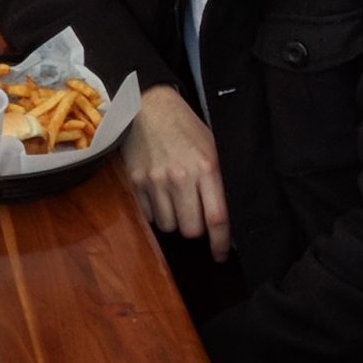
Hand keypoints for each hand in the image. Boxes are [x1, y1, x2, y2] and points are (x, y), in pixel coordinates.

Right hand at [122, 85, 230, 260]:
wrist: (148, 107)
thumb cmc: (186, 128)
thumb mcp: (212, 147)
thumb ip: (219, 180)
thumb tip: (227, 216)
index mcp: (206, 167)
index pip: (216, 218)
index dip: (220, 243)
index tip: (220, 255)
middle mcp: (180, 177)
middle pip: (191, 229)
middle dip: (196, 231)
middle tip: (196, 219)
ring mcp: (155, 181)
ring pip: (168, 226)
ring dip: (175, 222)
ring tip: (177, 203)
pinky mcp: (136, 182)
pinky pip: (149, 216)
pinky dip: (157, 213)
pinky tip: (161, 197)